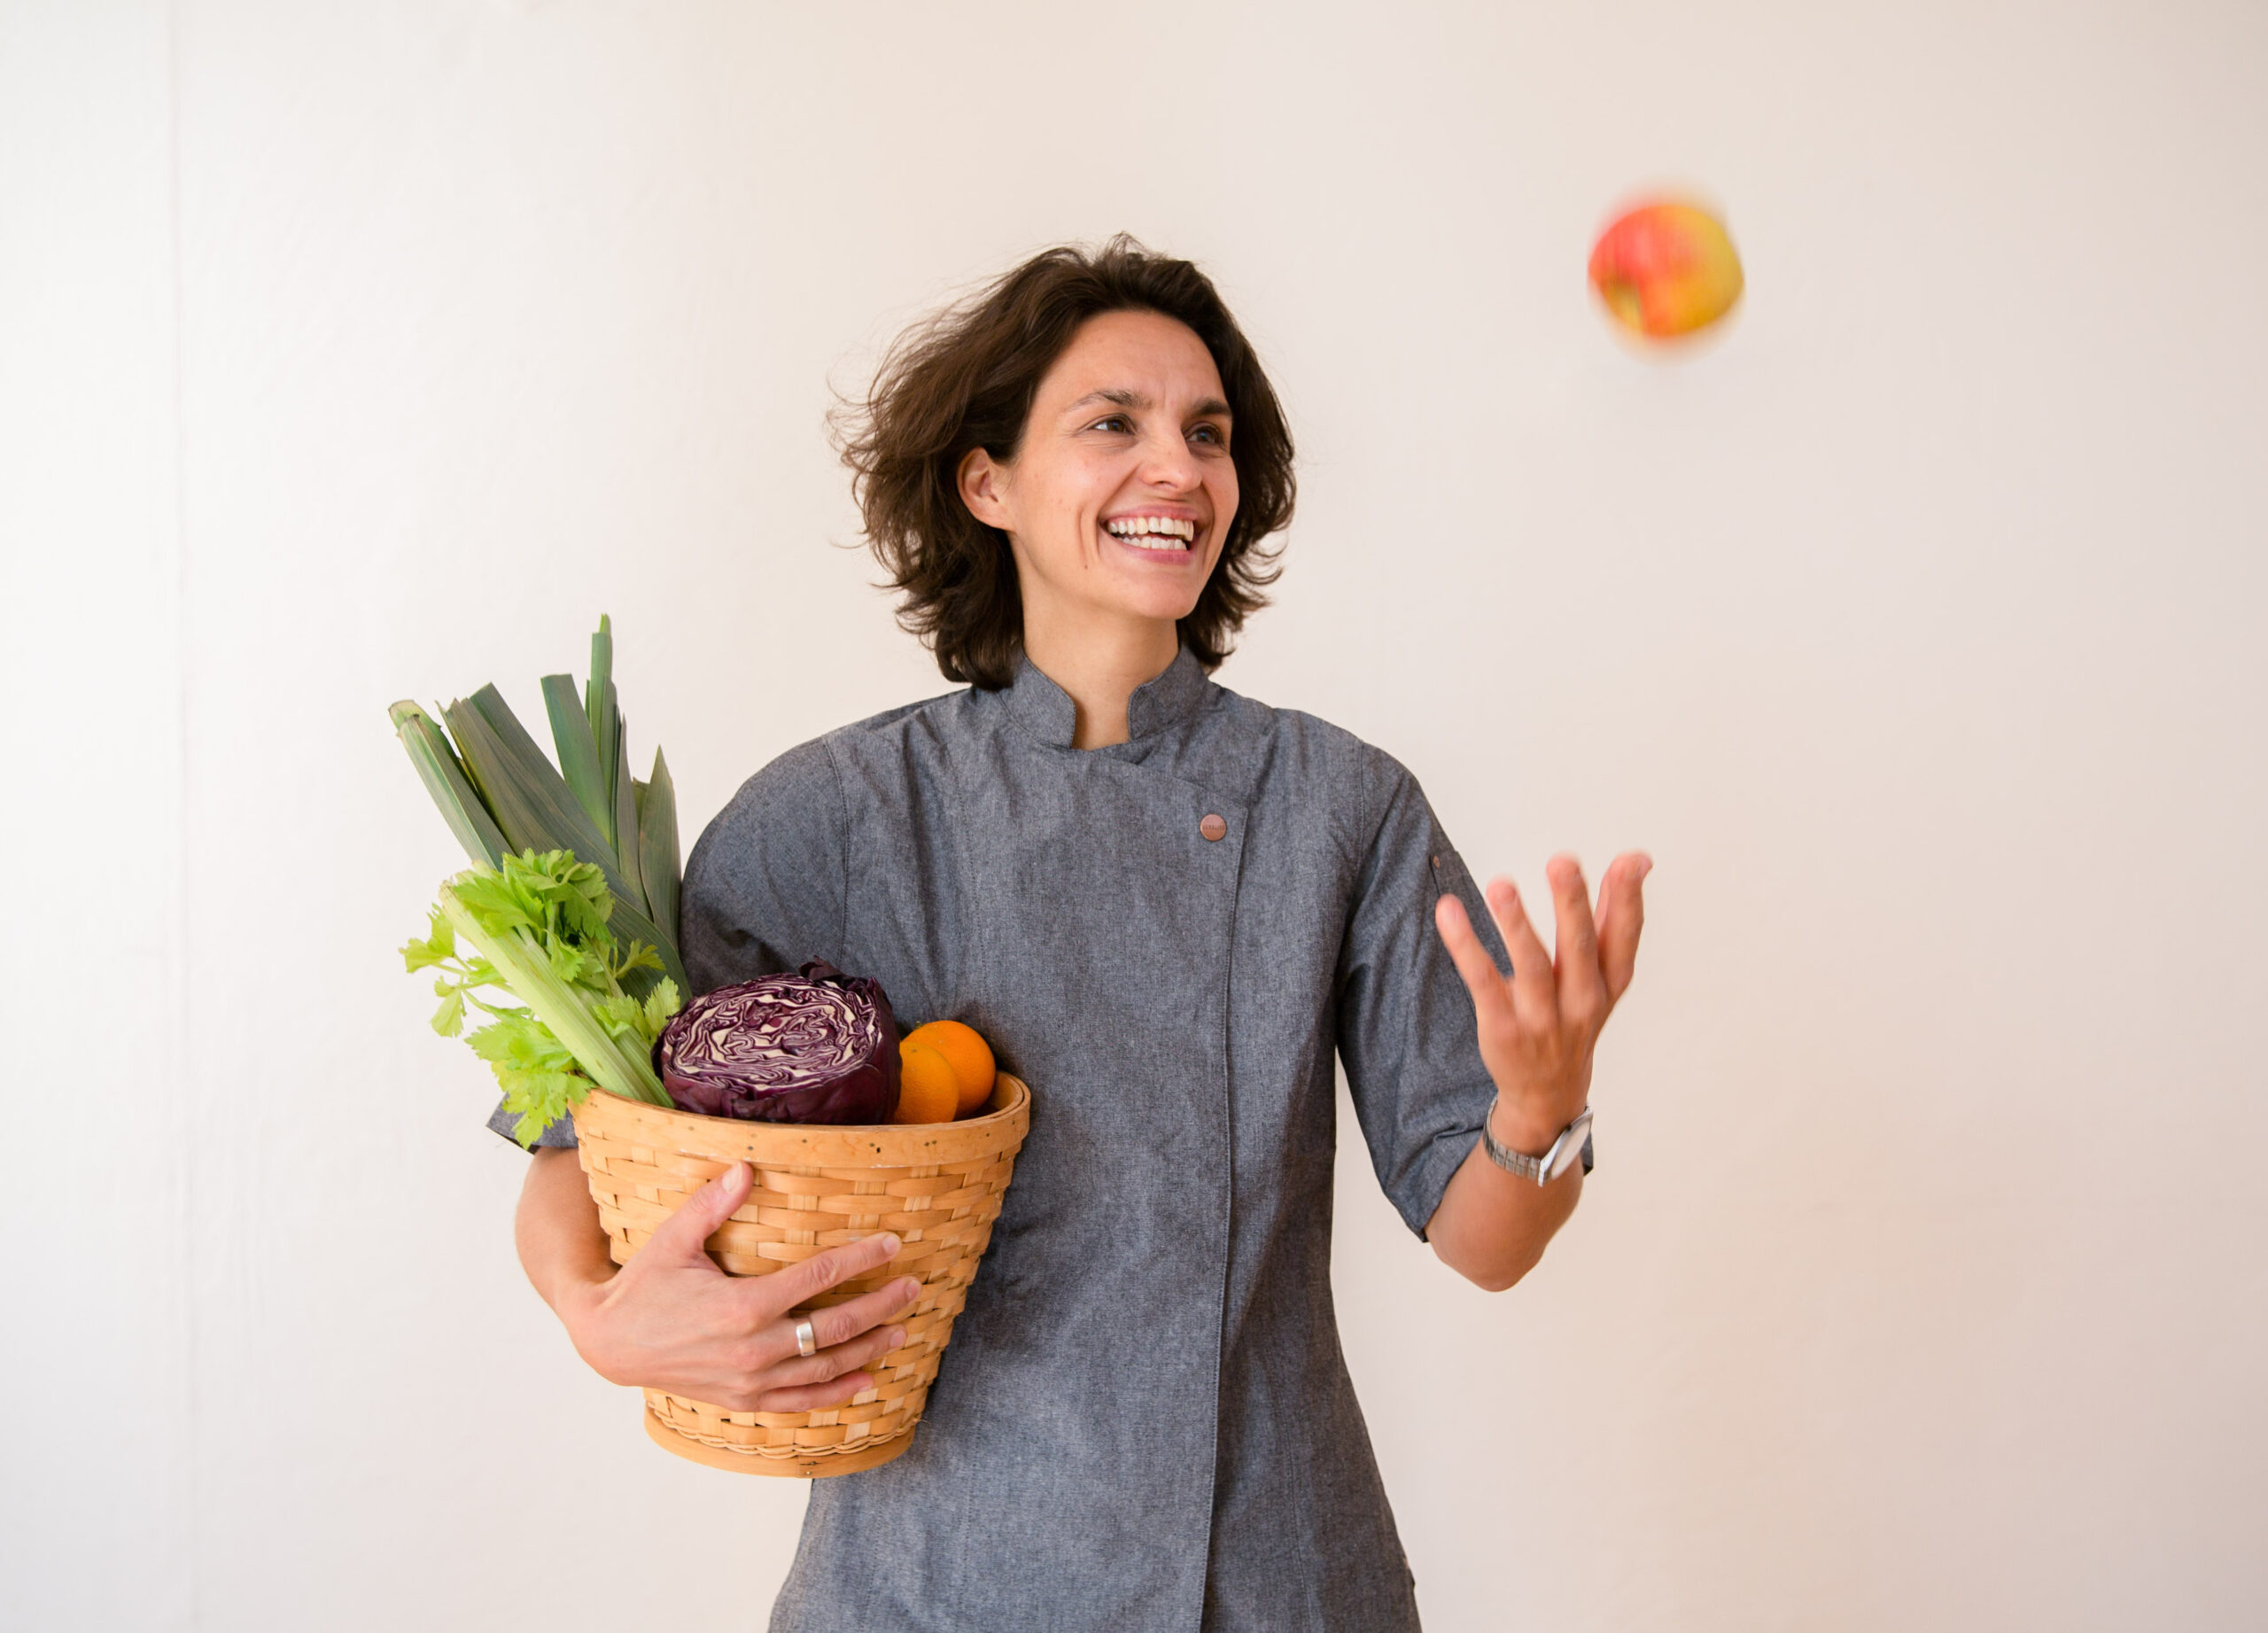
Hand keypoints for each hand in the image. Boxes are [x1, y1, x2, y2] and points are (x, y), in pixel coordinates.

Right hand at [558, 1162, 920, 1412]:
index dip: (860, 1259)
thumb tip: (746, 1167)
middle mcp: (753, 1348)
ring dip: (868, 1349)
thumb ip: (711, 1205)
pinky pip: (800, 1401)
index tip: (891, 1244)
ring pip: (824, 1368)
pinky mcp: (744, 1399)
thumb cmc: (644, 1286)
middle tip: (912, 1288)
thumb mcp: (672, 1240)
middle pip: (834, 1327)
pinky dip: (837, 1394)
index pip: (818, 1277)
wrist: (610, 1343)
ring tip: (901, 1330)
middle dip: (879, 1306)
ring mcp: (750, 1380)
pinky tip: (867, 1381)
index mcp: (742, 1305)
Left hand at [1433, 851, 1650, 1154]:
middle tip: (1563, 862)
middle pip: (1578, 947)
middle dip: (1572, 904)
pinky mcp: (1503, 1028)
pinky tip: (1449, 913)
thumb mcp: (1604, 976)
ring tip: (1500, 885)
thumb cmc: (1576, 1015)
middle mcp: (1582, 1000)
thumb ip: (1614, 917)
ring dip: (1515, 924)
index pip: (1624, 936)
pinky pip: (1482, 982)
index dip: (1627, 898)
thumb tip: (1638, 859)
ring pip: (1531, 966)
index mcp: (1609, 981)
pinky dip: (1465, 947)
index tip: (1631, 860)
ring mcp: (1542, 1018)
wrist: (1548, 1092)